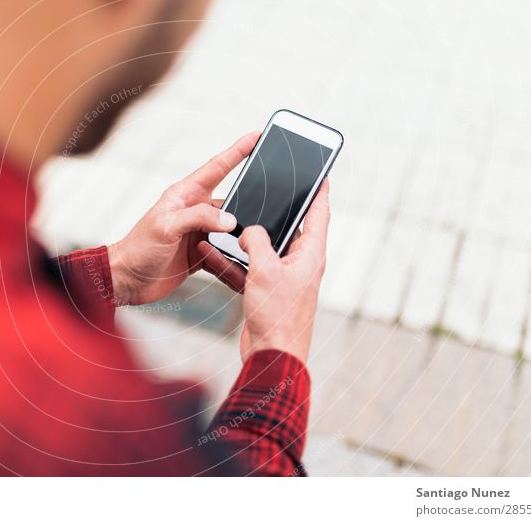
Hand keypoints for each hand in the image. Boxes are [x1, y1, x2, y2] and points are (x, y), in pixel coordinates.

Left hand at [107, 131, 259, 305]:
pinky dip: (235, 254)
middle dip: (250, 197)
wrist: (127, 280)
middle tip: (273, 194)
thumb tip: (230, 219)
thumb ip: (198, 218)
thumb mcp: (166, 227)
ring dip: (242, 232)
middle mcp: (194, 210)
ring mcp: (199, 232)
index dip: (237, 151)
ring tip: (256, 236)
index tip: (256, 136)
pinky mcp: (202, 253)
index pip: (217, 168)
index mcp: (184, 195)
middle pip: (230, 198)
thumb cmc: (138, 249)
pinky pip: (226, 250)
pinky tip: (243, 258)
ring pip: (231, 227)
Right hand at [237, 180, 330, 364]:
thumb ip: (256, 241)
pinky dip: (230, 262)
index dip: (320, 191)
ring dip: (242, 240)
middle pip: (288, 229)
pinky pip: (246, 269)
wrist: (271, 357)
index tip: (321, 173)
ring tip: (224, 223)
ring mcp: (282, 279)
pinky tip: (209, 253)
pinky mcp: (265, 292)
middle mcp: (300, 264)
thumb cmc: (277, 316)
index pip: (319, 214)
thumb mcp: (265, 269)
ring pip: (261, 249)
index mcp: (310, 254)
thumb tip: (248, 231)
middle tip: (262, 191)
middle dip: (272, 212)